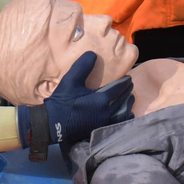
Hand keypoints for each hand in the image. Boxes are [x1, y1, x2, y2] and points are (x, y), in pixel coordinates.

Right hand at [16, 52, 133, 158]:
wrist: (53, 125)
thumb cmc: (62, 102)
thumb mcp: (71, 81)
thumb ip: (83, 66)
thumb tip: (93, 54)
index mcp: (102, 99)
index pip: (119, 88)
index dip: (125, 82)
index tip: (128, 78)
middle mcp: (107, 111)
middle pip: (123, 100)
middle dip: (128, 92)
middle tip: (130, 86)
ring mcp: (104, 122)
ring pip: (123, 113)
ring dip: (128, 105)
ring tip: (130, 99)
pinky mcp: (100, 129)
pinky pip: (118, 123)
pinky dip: (124, 118)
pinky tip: (124, 116)